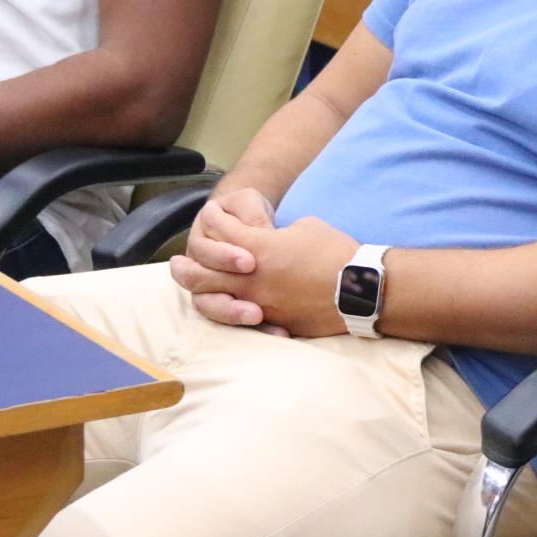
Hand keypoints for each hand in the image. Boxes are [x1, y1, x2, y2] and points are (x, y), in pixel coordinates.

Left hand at [169, 203, 358, 335]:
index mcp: (257, 247)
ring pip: (212, 300)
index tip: (212, 215)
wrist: (360, 288)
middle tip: (176, 263)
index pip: (220, 229)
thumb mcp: (304, 227)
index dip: (214, 219)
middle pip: (200, 273)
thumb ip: (277, 234)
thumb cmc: (335, 251)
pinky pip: (239, 320)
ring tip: (188, 290)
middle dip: (184, 266)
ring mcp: (258, 303)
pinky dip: (226, 312)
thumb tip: (272, 242)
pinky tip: (222, 308)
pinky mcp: (272, 322)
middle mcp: (249, 278)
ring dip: (196, 292)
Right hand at [172, 186, 274, 324]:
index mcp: (202, 242)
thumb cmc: (249, 213)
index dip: (224, 257)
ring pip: (210, 307)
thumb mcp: (250, 203)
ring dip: (232, 313)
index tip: (251, 262)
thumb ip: (249, 213)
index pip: (204, 254)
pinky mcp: (234, 305)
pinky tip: (279, 332)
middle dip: (225, 286)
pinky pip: (236, 324)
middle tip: (255, 292)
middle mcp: (201, 268)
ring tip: (257, 315)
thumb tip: (259, 231)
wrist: (257, 225)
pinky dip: (256, 330)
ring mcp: (213, 290)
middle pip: (199, 283)